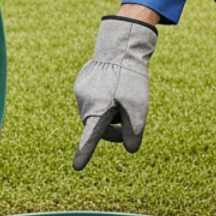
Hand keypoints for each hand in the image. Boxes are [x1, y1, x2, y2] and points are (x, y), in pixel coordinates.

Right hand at [72, 15, 157, 169]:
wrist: (118, 48)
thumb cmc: (130, 78)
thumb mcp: (138, 106)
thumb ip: (134, 131)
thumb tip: (131, 149)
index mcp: (98, 110)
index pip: (91, 137)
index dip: (85, 153)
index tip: (77, 167)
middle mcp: (84, 104)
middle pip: (99, 129)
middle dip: (114, 128)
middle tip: (129, 118)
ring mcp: (80, 95)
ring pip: (95, 115)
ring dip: (108, 113)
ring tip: (120, 96)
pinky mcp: (80, 87)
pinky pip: (92, 102)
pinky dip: (103, 101)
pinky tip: (112, 88)